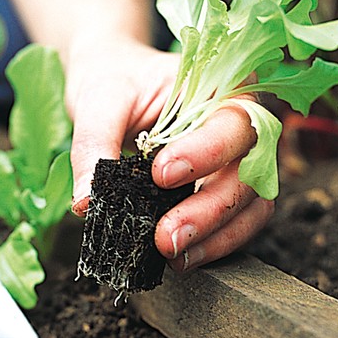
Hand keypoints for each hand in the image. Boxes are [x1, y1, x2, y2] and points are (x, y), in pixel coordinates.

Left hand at [65, 34, 274, 271]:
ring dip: (216, 237)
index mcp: (225, 86)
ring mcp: (239, 161)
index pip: (232, 122)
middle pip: (248, 172)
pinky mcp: (225, 191)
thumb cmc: (116, 78)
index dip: (205, 153)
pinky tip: (179, 259)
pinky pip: (236, 224)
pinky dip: (212, 246)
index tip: (161, 174)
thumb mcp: (98, 98)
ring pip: (250, 205)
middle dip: (209, 210)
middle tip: (165, 236)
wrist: (116, 80)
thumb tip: (87, 203)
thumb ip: (93, 143)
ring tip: (172, 255)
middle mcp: (243, 124)